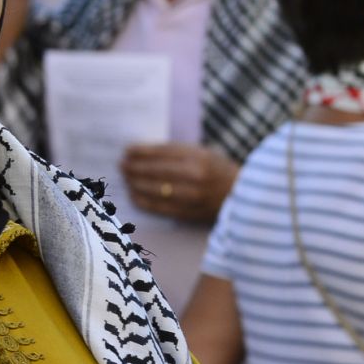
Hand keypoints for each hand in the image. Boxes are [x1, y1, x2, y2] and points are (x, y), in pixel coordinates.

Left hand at [120, 143, 237, 222]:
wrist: (242, 195)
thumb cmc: (219, 170)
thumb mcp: (203, 152)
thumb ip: (177, 152)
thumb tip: (142, 153)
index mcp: (199, 157)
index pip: (162, 153)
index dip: (141, 152)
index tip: (127, 150)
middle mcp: (196, 176)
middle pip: (156, 171)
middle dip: (135, 167)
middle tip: (121, 165)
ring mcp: (193, 196)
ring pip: (156, 189)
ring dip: (136, 184)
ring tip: (126, 179)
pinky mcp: (190, 213)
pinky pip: (161, 207)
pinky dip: (144, 201)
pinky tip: (134, 196)